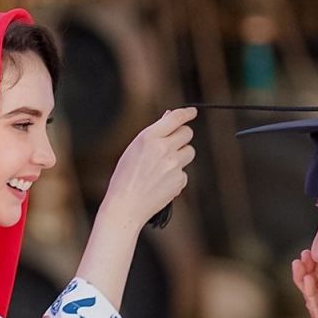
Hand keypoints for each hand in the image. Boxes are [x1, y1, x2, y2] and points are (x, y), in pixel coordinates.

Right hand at [101, 107, 196, 228]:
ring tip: (164, 165)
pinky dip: (176, 175)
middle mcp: (163, 149)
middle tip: (174, 142)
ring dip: (181, 155)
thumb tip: (169, 117)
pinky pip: (184, 172)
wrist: (126, 206)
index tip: (192, 112)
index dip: (187, 113)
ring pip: (190, 151)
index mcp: (149, 137)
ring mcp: (174, 165)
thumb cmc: (125, 177)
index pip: (176, 118)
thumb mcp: (134, 149)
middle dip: (183, 135)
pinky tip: (161, 182)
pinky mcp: (179, 180)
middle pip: (188, 133)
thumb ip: (153, 134)